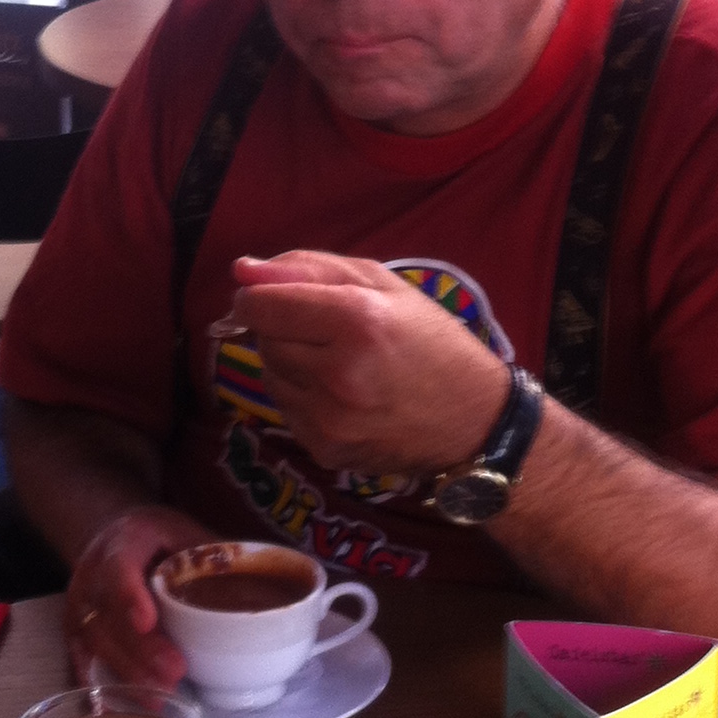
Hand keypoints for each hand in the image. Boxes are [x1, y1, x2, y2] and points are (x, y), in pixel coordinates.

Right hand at [65, 504, 214, 688]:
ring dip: (125, 670)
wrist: (110, 535)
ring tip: (157, 697)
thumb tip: (246, 587)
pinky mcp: (74, 627)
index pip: (118, 567)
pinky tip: (120, 705)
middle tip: (174, 673)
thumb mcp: (182, 531)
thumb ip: (207, 556)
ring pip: (93, 639)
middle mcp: (92, 572)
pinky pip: (79, 657)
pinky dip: (97, 683)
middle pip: (107, 613)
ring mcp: (79, 601)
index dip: (129, 596)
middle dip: (139, 648)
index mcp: (122, 541)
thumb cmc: (155, 537)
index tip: (148, 623)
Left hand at [229, 251, 510, 474]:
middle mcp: (338, 372)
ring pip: (270, 375)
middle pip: (265, 340)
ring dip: (290, 364)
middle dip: (282, 329)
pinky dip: (303, 398)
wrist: (475, 422)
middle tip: (325, 332)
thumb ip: (311, 268)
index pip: (261, 306)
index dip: (257, 298)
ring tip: (337, 364)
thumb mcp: (386, 286)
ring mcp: (329, 418)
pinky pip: (286, 411)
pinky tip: (342, 396)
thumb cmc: (433, 343)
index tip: (269, 298)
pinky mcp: (325, 449)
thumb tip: (243, 271)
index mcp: (357, 320)